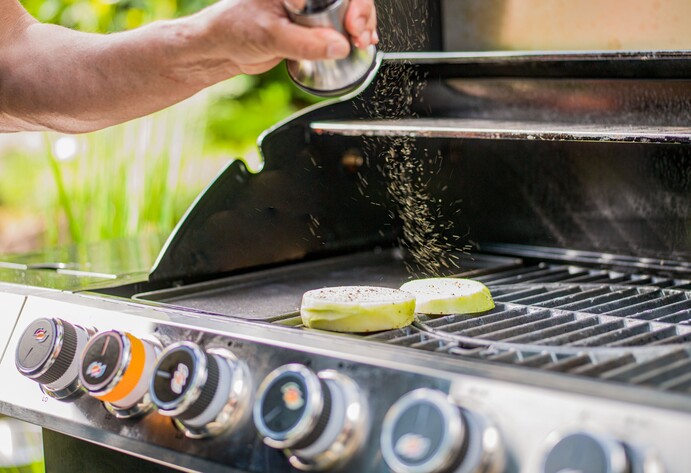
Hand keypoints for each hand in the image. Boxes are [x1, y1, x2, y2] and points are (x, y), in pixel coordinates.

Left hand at [185, 0, 377, 77]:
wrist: (222, 49)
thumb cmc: (234, 29)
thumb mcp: (271, 36)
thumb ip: (305, 43)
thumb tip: (339, 46)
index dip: (355, 4)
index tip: (354, 24)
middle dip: (362, 15)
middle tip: (361, 37)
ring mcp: (310, 8)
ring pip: (346, 11)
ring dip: (360, 27)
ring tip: (363, 43)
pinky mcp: (310, 26)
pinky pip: (337, 26)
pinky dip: (351, 35)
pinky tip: (358, 43)